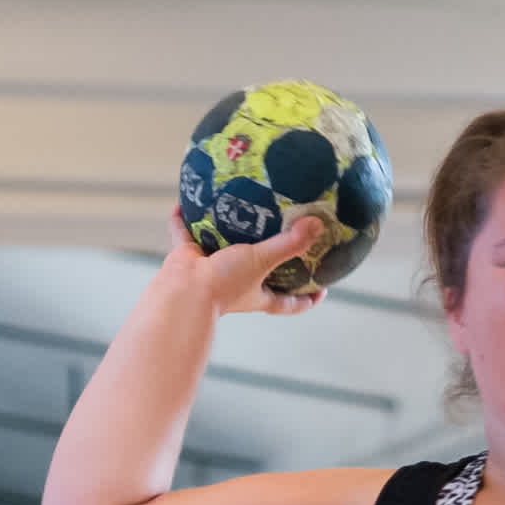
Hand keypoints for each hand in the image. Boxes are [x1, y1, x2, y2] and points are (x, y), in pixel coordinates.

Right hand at [161, 209, 327, 319]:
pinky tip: (184, 202)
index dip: (306, 298)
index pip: (288, 302)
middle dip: (269, 261)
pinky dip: (182, 220)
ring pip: (222, 250)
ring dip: (226, 234)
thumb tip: (317, 224)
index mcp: (257, 294)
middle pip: (259, 275)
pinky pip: (185, 235)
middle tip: (284, 240)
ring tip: (236, 212)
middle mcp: (236, 284)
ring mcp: (212, 271)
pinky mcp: (188, 259)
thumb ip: (289, 244)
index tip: (322, 289)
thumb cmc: (225, 283)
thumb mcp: (263, 261)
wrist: (184, 292)